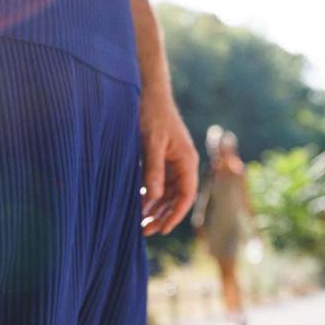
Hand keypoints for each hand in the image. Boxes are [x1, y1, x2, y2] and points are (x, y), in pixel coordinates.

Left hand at [139, 90, 197, 236]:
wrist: (148, 93)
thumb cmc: (151, 114)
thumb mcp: (150, 143)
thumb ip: (152, 170)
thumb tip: (154, 198)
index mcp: (187, 160)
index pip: (185, 195)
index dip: (175, 215)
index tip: (162, 229)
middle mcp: (183, 164)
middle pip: (176, 198)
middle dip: (162, 215)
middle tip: (145, 231)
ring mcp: (172, 162)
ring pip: (167, 193)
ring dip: (155, 208)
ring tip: (140, 224)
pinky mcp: (161, 159)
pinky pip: (158, 183)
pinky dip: (150, 195)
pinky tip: (138, 205)